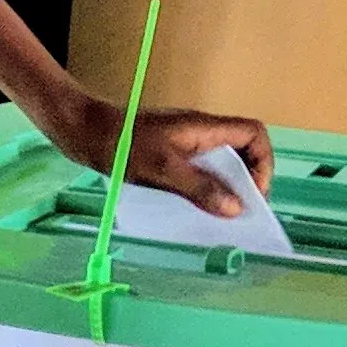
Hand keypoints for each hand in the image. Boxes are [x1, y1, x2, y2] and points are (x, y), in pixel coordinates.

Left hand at [49, 99, 268, 216]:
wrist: (83, 132)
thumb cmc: (121, 144)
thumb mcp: (162, 169)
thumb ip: (199, 188)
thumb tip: (235, 208)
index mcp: (204, 128)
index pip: (254, 134)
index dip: (263, 162)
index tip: (251, 194)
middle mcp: (200, 133)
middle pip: (241, 152)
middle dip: (245, 183)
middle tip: (237, 214)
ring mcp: (185, 143)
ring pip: (219, 165)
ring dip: (222, 190)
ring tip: (216, 218)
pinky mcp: (169, 154)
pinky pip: (197, 172)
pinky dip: (201, 190)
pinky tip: (190, 210)